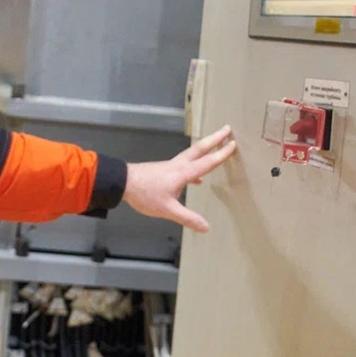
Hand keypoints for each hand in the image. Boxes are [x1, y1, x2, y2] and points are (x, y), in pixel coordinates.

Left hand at [122, 125, 236, 233]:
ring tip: (216, 146)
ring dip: (205, 148)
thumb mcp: (166, 209)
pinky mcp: (163, 170)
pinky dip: (194, 166)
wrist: (122, 182)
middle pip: (199, 149)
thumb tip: (206, 227)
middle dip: (214, 139)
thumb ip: (187, 218)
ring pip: (191, 154)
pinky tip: (197, 178)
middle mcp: (178, 165)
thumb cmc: (144, 194)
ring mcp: (170, 166)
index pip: (207, 162)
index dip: (221, 154)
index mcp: (183, 173)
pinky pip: (184, 164)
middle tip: (227, 128)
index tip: (233, 143)